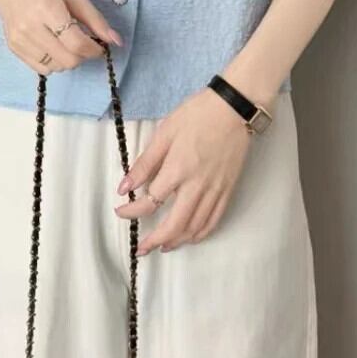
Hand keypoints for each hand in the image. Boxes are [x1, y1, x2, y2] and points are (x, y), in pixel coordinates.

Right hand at [0, 0, 121, 73]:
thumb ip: (95, 19)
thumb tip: (116, 41)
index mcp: (48, 10)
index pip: (77, 44)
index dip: (95, 50)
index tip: (101, 46)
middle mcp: (31, 28)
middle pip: (67, 60)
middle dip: (83, 56)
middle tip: (85, 43)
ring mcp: (19, 40)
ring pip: (56, 68)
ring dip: (68, 59)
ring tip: (67, 41)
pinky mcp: (13, 47)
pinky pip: (41, 68)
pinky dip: (53, 62)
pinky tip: (54, 46)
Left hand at [113, 86, 251, 252]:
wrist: (235, 108)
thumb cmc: (198, 114)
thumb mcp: (165, 132)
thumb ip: (145, 162)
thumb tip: (125, 187)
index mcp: (178, 169)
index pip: (150, 201)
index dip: (132, 212)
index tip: (121, 211)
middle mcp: (197, 185)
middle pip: (174, 224)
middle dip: (154, 241)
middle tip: (141, 248)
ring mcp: (215, 189)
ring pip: (195, 227)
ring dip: (177, 241)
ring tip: (162, 246)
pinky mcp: (229, 189)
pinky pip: (215, 220)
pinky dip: (201, 233)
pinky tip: (191, 236)